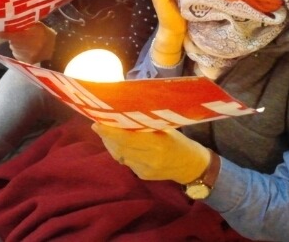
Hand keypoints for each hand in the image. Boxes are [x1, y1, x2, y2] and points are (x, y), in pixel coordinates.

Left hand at [0, 22, 55, 63]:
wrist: (57, 49)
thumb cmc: (47, 34)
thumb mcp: (38, 25)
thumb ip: (26, 24)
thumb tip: (11, 21)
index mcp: (29, 35)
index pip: (11, 35)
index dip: (3, 34)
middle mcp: (26, 46)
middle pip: (12, 42)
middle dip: (13, 38)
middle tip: (20, 35)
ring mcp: (26, 55)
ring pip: (14, 49)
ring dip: (16, 45)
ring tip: (25, 42)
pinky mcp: (27, 61)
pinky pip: (18, 55)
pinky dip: (19, 52)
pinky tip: (27, 50)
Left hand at [92, 123, 210, 183]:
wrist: (192, 166)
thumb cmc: (179, 141)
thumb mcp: (166, 128)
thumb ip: (146, 124)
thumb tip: (123, 112)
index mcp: (157, 144)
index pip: (126, 138)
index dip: (109, 132)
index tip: (97, 123)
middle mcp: (150, 159)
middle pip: (120, 148)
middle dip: (107, 136)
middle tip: (99, 124)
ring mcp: (145, 170)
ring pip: (120, 155)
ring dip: (111, 144)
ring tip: (106, 132)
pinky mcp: (143, 176)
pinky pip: (125, 161)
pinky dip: (119, 151)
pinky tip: (119, 144)